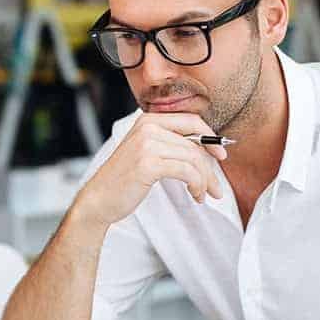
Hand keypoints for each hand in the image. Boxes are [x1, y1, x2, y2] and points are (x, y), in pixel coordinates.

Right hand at [75, 112, 227, 227]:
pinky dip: (197, 185)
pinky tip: (195, 195)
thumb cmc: (124, 179)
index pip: (192, 120)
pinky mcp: (148, 164)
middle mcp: (148, 128)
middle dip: (210, 167)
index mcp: (149, 120)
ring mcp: (147, 144)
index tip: (220, 155)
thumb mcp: (146, 152)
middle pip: (195, 143)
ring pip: (193, 158)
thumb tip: (207, 148)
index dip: (211, 137)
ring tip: (203, 194)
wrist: (99, 199)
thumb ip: (170, 144)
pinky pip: (187, 171)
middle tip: (216, 186)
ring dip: (204, 180)